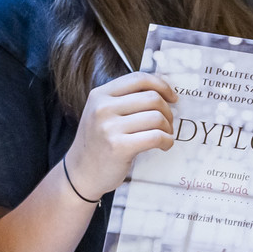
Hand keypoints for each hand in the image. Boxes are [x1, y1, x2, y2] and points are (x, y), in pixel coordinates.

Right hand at [64, 71, 176, 197]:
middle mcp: (102, 107)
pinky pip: (156, 137)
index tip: (172, 97)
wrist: (80, 172)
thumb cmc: (97, 142)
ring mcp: (109, 127)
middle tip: (167, 123)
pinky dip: (167, 141)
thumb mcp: (101, 113)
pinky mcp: (119, 146)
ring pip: (157, 117)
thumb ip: (124, 100)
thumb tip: (162, 92)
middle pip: (152, 98)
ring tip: (163, 136)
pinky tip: (163, 146)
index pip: (138, 79)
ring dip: (168, 128)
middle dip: (168, 111)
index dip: (162, 85)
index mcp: (99, 95)